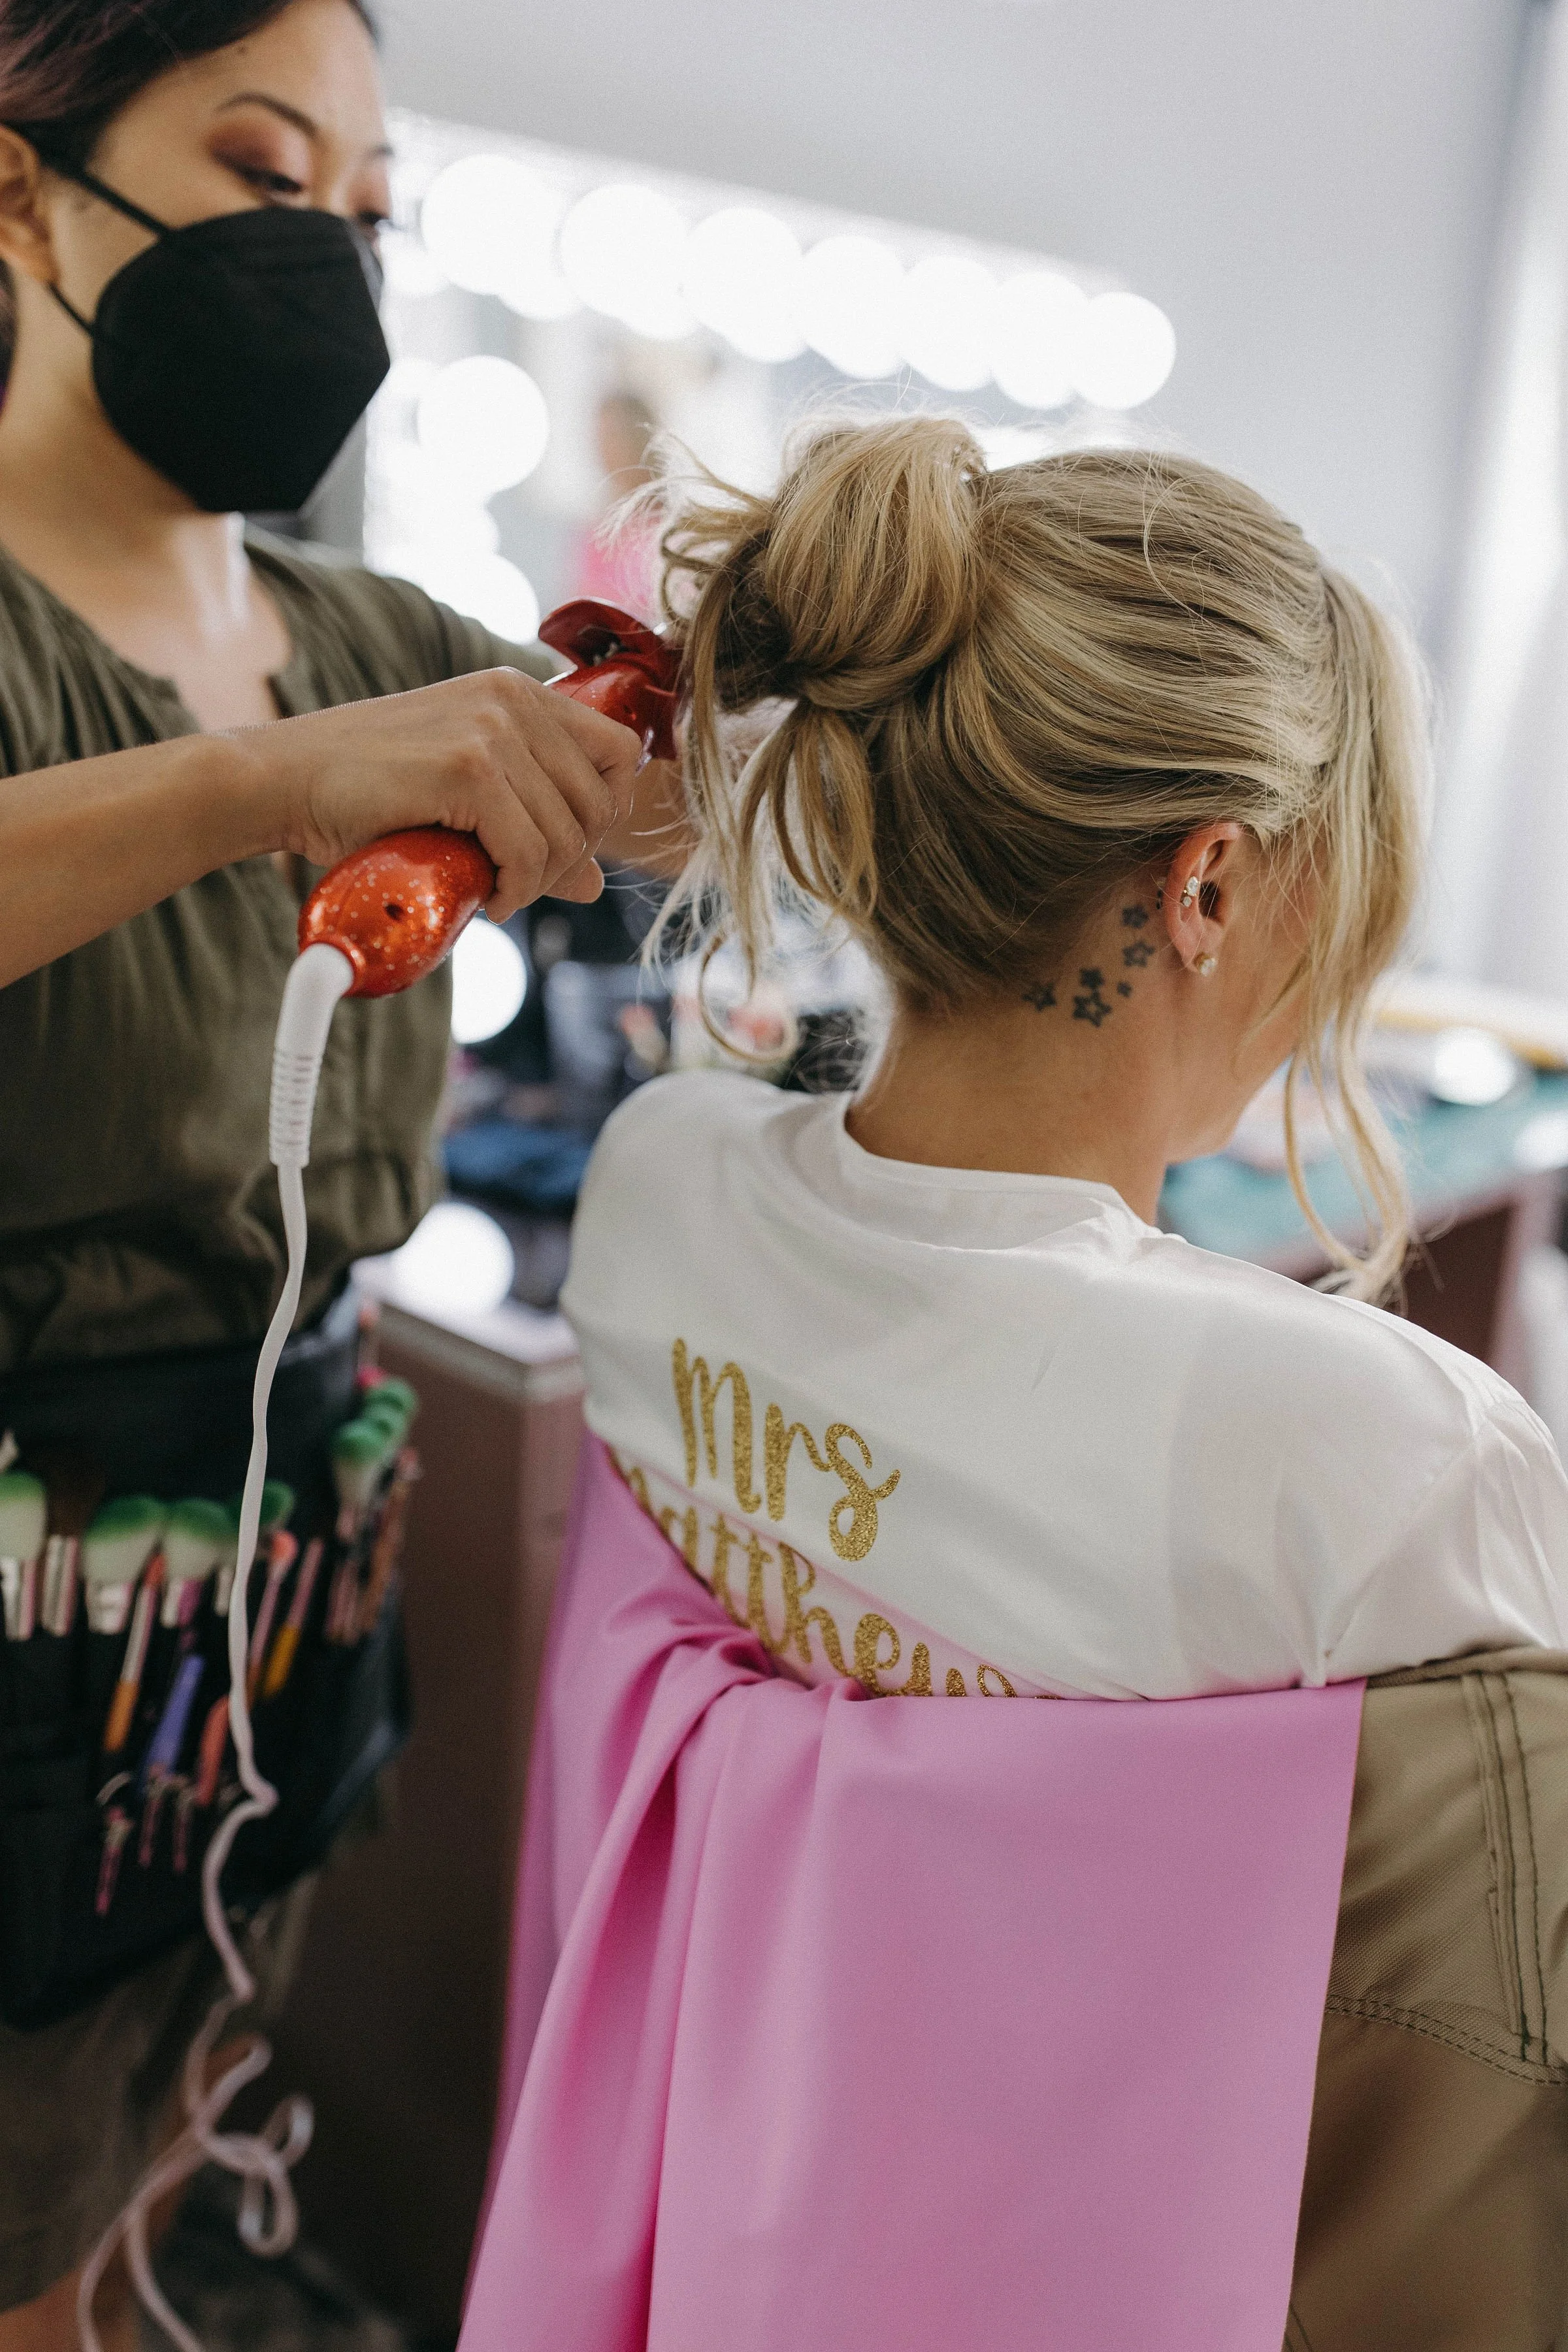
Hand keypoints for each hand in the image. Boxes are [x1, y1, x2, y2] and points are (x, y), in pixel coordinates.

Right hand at [230, 667, 644, 919]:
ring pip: (568, 834)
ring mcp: (493, 730)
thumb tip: (593, 884)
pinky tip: (483, 898)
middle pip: (601, 801)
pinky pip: (529, 852)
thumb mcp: (466, 802)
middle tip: (519, 882)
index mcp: (518, 694)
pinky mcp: (469, 768)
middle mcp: (514, 700)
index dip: (603, 812)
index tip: (559, 848)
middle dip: (570, 858)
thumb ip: (534, 828)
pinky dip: (515, 890)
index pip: (620, 752)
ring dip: (537, 883)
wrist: (286, 781)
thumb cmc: (368, 793)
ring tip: (493, 892)